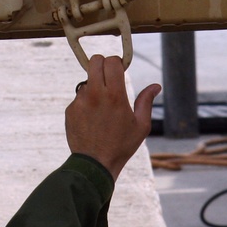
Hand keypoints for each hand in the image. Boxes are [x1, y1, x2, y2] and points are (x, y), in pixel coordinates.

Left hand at [66, 54, 161, 179]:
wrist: (95, 164)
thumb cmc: (121, 146)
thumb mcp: (140, 126)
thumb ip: (146, 102)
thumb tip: (156, 86)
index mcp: (115, 96)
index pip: (111, 61)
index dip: (116, 63)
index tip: (119, 72)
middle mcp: (96, 95)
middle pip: (94, 61)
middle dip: (102, 65)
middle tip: (108, 78)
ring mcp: (80, 102)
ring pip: (86, 81)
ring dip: (93, 88)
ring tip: (100, 108)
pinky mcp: (70, 110)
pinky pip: (78, 98)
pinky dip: (85, 103)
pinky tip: (91, 119)